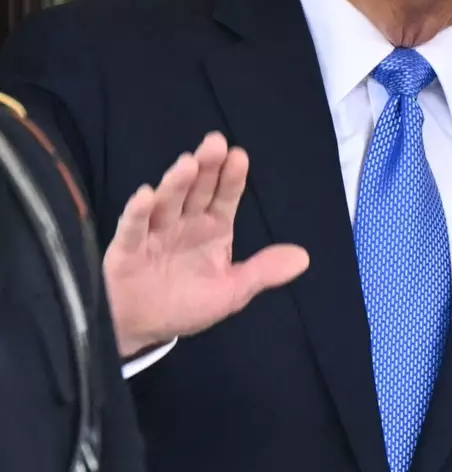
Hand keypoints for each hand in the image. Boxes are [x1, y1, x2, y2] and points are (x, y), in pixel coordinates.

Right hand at [105, 132, 309, 358]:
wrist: (141, 329)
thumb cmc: (186, 304)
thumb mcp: (232, 291)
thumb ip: (263, 271)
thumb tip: (303, 258)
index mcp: (212, 228)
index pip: (225, 197)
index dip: (232, 178)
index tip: (240, 156)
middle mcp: (184, 223)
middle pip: (196, 191)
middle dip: (206, 167)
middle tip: (215, 143)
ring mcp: (154, 233)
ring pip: (166, 203)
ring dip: (176, 183)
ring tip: (188, 163)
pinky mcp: (126, 249)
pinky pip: (133, 229)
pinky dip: (138, 212)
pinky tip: (145, 195)